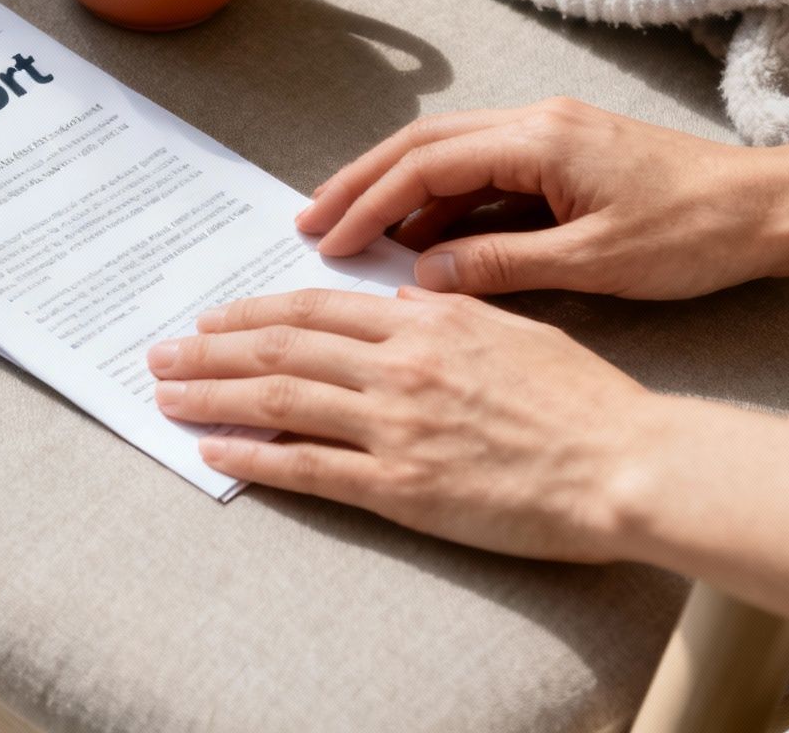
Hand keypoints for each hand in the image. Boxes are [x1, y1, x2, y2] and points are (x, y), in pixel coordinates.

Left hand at [148, 287, 667, 562]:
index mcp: (429, 321)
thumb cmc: (584, 401)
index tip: (216, 319)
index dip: (256, 313)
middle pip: (283, 346)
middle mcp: (401, 364)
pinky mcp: (402, 484)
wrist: (625, 463)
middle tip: (163, 353)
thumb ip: (451, 316)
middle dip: (212, 349)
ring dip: (214, 396)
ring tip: (167, 396)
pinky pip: (308, 466)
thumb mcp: (514, 329)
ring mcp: (397, 424)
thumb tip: (404, 303)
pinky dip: (253, 456)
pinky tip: (215, 451)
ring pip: (281, 399)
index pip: (319, 309)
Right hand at [297, 98, 788, 298]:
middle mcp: (538, 124)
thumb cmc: (699, 234)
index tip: (327, 241)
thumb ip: (502, 267)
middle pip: (423, 146)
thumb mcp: (595, 262)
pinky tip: (423, 246)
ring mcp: (552, 138)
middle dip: (361, 184)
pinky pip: (486, 178)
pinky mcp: (567, 161)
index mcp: (540, 140)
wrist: (773, 210)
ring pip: (451, 158)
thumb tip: (424, 276)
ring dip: (399, 196)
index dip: (368, 203)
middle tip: (311, 225)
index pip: (427, 164)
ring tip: (354, 240)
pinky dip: (444, 208)